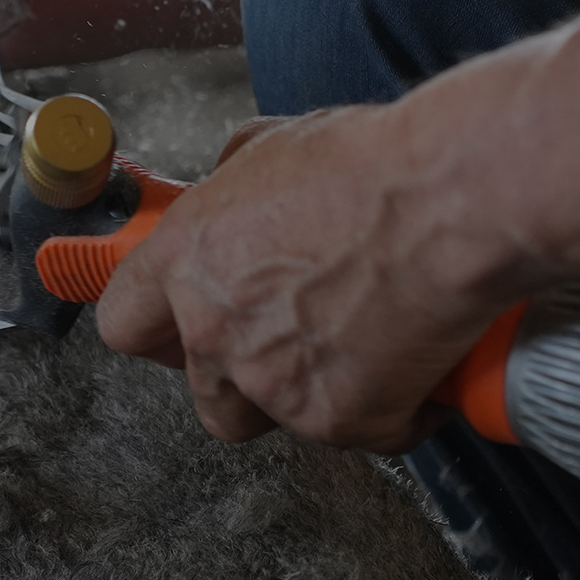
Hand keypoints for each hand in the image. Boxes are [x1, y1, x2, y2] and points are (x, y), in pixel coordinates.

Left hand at [95, 104, 524, 453]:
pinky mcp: (343, 422)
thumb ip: (235, 184)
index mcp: (189, 261)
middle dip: (242, 374)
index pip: (125, 321)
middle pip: (203, 393)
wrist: (455, 204)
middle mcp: (218, 332)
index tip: (170, 328)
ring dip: (303, 398)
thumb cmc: (377, 168)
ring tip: (352, 350)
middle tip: (290, 338)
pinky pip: (357, 433)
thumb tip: (232, 187)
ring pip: (273, 421)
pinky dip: (388, 408)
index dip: (153, 327)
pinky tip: (414, 363)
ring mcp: (276, 387)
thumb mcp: (277, 146)